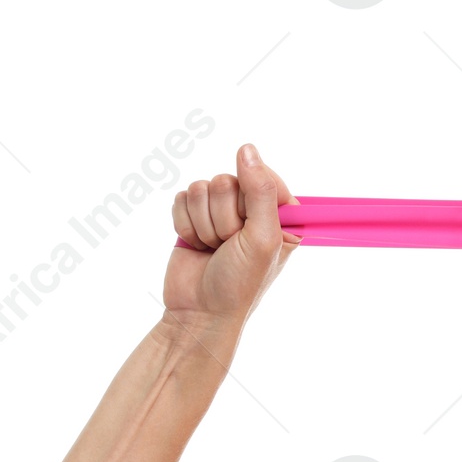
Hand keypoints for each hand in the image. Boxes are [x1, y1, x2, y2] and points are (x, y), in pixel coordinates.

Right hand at [164, 144, 300, 328]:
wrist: (200, 312)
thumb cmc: (239, 283)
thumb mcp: (262, 238)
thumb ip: (260, 192)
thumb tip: (247, 148)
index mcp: (280, 216)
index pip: (263, 175)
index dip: (251, 197)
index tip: (250, 225)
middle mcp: (251, 210)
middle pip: (228, 180)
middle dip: (224, 218)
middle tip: (229, 246)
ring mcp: (221, 212)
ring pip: (202, 187)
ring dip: (204, 224)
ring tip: (213, 249)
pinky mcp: (193, 216)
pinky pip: (182, 197)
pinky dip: (185, 224)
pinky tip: (196, 246)